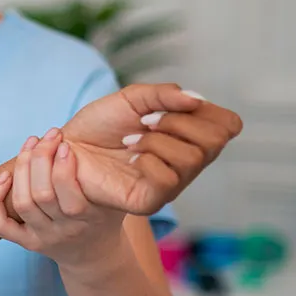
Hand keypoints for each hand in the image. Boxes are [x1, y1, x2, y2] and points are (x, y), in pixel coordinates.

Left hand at [0, 129, 126, 269]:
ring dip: (20, 169)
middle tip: (46, 136)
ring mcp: (43, 237)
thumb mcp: (118, 200)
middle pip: (41, 195)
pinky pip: (1, 225)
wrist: (95, 257)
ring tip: (30, 145)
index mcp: (89, 218)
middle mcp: (64, 230)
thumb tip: (124, 140)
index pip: (69, 194)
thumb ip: (114, 178)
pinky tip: (4, 176)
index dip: (63, 166)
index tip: (64, 142)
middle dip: (40, 159)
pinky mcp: (26, 242)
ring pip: (22, 203)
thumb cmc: (106, 216)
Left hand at [62, 83, 242, 214]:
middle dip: (178, 122)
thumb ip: (163, 94)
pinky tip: (130, 157)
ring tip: (130, 140)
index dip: (206, 110)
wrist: (66, 147)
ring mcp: (171, 184)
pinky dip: (149, 160)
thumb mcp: (132, 98)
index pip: (228, 125)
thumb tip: (195, 99)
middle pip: (214, 141)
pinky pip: (168, 180)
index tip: (173, 104)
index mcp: (190, 137)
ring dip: (157, 140)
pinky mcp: (150, 200)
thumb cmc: (100, 125)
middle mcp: (187, 163)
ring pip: (192, 158)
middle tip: (146, 121)